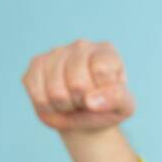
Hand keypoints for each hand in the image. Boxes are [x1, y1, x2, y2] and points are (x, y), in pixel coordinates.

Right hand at [20, 39, 134, 133]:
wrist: (85, 115)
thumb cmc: (107, 107)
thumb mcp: (124, 107)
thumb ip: (116, 99)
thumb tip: (89, 100)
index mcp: (106, 52)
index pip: (101, 70)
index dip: (103, 93)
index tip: (106, 95)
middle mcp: (81, 46)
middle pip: (77, 84)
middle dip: (83, 103)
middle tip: (88, 103)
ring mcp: (56, 53)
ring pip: (56, 93)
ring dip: (66, 108)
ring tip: (74, 103)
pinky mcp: (37, 64)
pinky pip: (39, 96)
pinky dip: (50, 109)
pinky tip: (57, 103)